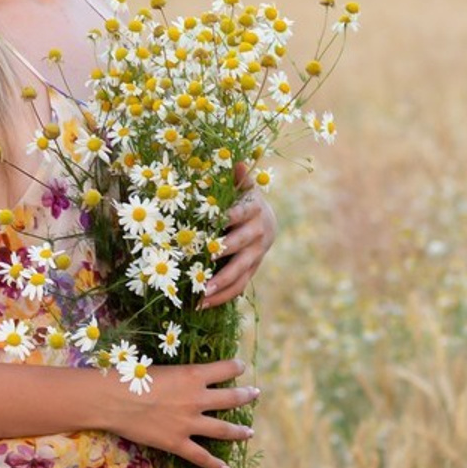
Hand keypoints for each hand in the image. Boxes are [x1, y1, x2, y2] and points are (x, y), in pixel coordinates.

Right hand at [104, 358, 257, 467]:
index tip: (242, 366)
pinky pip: (202, 457)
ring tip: (250, 432)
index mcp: (192, 375)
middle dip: (245, 396)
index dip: (235, 367)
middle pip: (230, 398)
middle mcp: (197, 399)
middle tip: (255, 394)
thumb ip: (175, 376)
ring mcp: (190, 423)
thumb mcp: (157, 368)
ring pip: (224, 429)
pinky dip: (215, 464)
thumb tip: (179, 379)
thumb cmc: (129, 377)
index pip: (223, 369)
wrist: (113, 399)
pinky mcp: (179, 443)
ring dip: (239, 431)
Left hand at [199, 162, 276, 309]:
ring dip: (221, 285)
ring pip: (241, 273)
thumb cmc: (244, 199)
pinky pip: (239, 286)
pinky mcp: (252, 269)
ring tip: (200, 296)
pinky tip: (203, 305)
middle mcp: (258, 234)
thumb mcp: (242, 187)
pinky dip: (222, 296)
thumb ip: (239, 179)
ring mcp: (256, 255)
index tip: (217, 220)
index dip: (232, 217)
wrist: (266, 220)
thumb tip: (237, 162)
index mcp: (254, 210)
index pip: (242, 213)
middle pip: (240, 247)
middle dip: (222, 256)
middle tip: (204, 261)